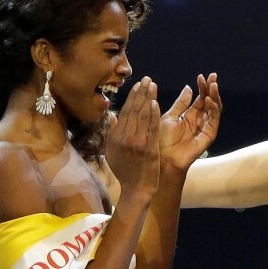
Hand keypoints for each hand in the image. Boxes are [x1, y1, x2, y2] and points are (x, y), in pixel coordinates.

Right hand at [105, 77, 161, 200]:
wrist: (136, 189)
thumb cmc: (126, 171)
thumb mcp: (113, 152)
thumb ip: (112, 132)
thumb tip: (112, 114)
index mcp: (115, 137)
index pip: (125, 112)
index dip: (132, 97)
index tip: (138, 85)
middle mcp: (124, 138)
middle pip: (133, 111)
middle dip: (140, 93)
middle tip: (147, 79)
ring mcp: (136, 144)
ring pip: (142, 116)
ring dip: (147, 99)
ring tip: (152, 85)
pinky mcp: (148, 149)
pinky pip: (151, 129)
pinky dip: (152, 115)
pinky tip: (155, 103)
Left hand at [159, 72, 220, 171]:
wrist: (162, 158)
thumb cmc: (161, 139)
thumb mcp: (170, 116)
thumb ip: (181, 103)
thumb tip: (189, 87)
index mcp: (189, 115)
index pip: (200, 98)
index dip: (202, 87)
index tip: (201, 76)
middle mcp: (199, 120)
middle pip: (209, 101)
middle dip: (211, 88)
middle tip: (213, 76)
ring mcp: (205, 128)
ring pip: (214, 109)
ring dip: (215, 96)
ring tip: (213, 85)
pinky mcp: (208, 136)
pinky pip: (214, 121)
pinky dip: (213, 110)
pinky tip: (209, 100)